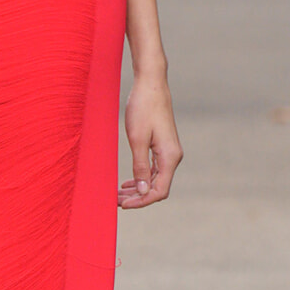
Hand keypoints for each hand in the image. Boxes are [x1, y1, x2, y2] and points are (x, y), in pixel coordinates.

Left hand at [118, 71, 181, 208]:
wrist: (151, 84)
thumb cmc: (143, 108)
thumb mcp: (137, 139)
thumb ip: (140, 166)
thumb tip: (143, 190)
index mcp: (170, 157)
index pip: (159, 190)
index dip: (142, 201)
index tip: (123, 205)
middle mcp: (173, 157)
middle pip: (157, 187)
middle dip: (137, 197)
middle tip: (115, 201)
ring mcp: (169, 152)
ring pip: (154, 179)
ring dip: (137, 188)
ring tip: (118, 194)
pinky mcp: (163, 146)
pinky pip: (154, 169)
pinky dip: (141, 178)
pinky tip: (127, 182)